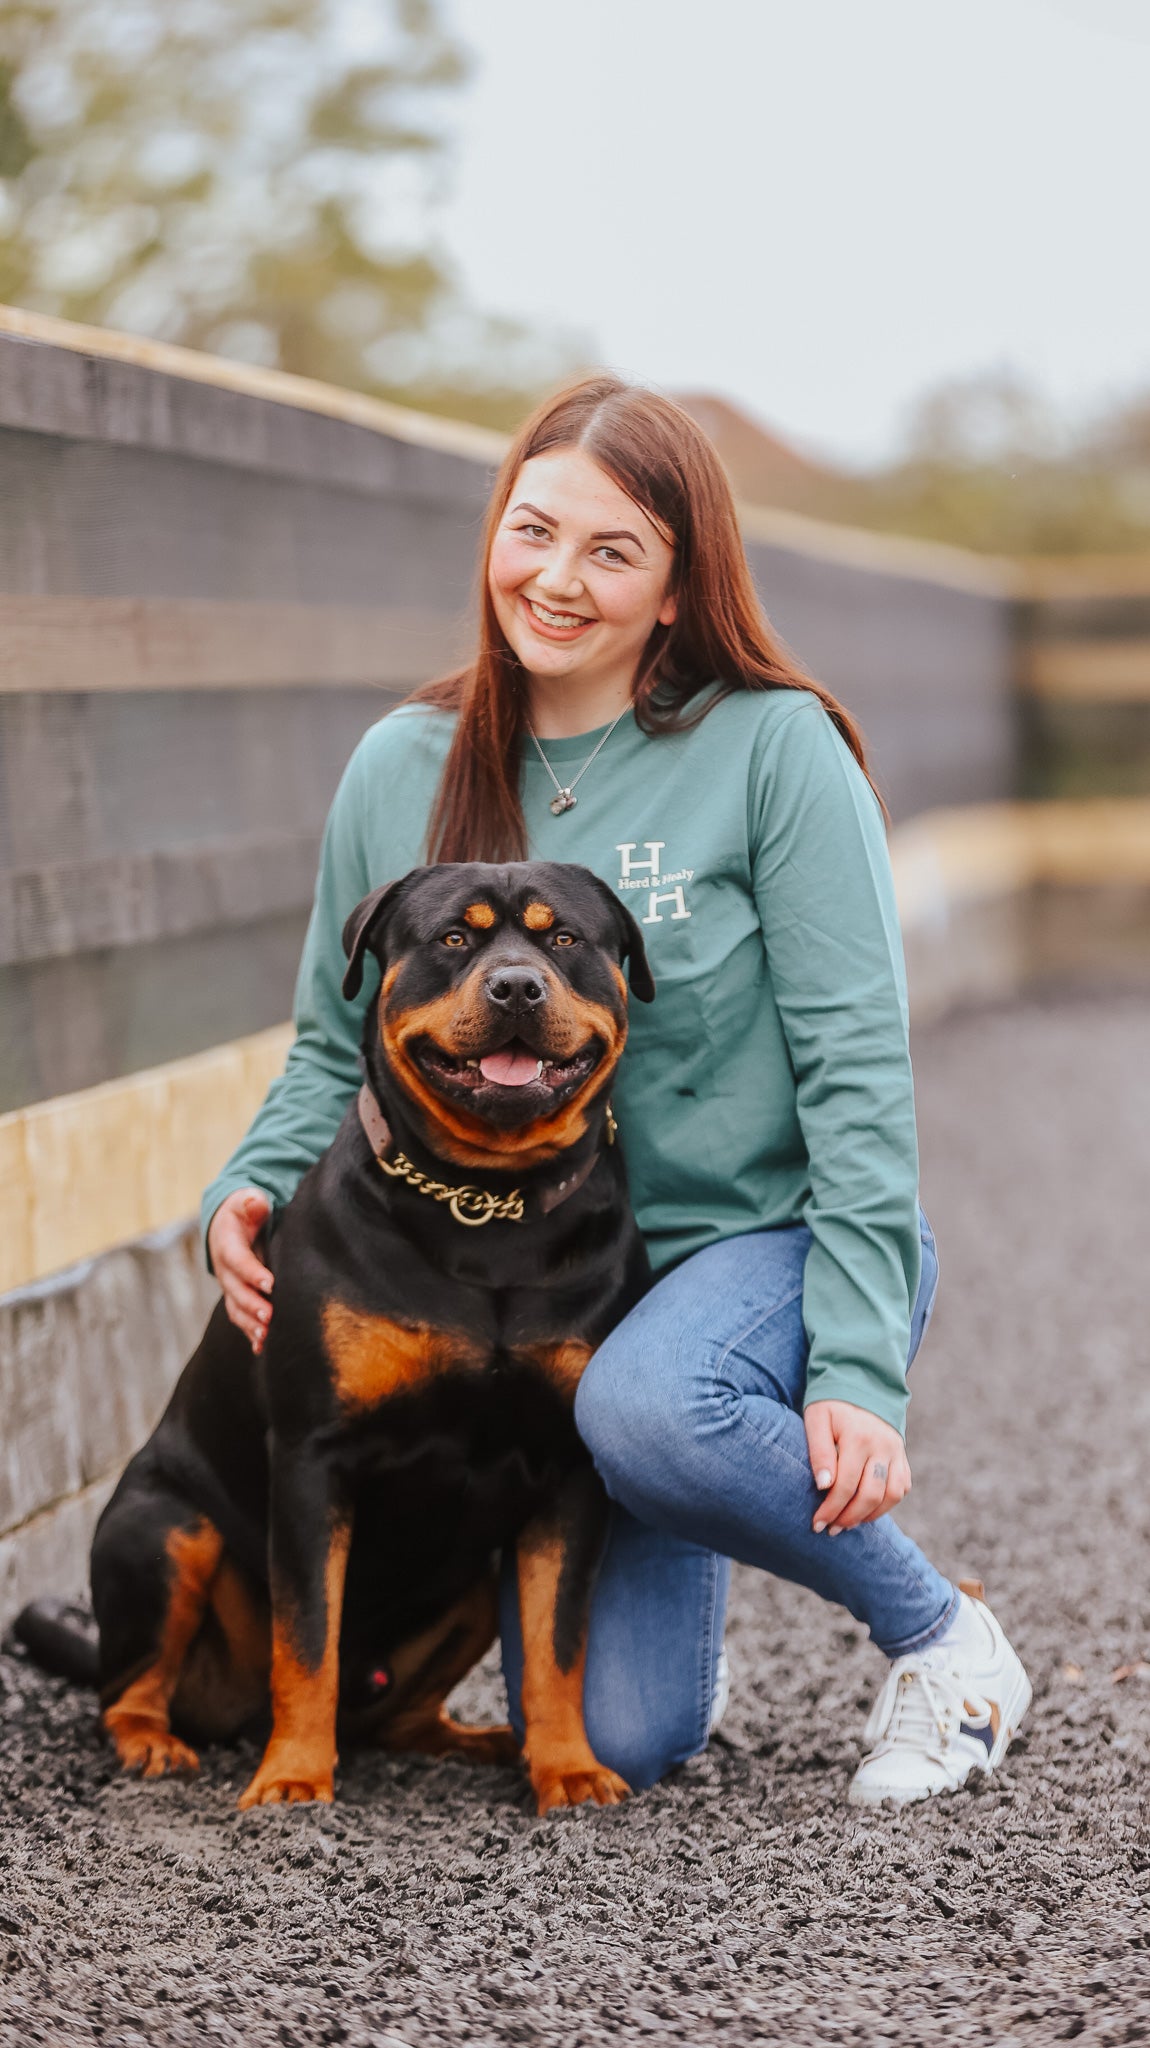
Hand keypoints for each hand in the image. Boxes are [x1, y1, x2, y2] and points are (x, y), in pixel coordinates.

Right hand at [207, 1189, 273, 1353]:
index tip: (270, 1284)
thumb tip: (255, 1202)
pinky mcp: (237, 1297)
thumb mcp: (246, 1202)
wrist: (227, 1226)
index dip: (252, 1273)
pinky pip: (241, 1317)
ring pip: (236, 1309)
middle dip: (251, 1305)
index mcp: (226, 1244)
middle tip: (269, 1317)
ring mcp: (230, 1286)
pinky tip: (261, 1348)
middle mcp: (224, 1270)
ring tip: (266, 1336)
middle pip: (235, 1291)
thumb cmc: (243, 1212)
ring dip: (250, 1324)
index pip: (238, 1260)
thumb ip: (251, 1203)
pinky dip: (250, 1333)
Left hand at [804, 1399, 910, 1534]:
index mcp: (858, 1437)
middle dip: (848, 1518)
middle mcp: (882, 1445)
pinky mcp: (902, 1455)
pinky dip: (887, 1504)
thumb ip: (819, 1451)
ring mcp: (896, 1451)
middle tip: (831, 1529)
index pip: (845, 1484)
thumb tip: (824, 1486)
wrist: (862, 1382)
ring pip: (891, 1495)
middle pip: (870, 1495)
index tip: (816, 1523)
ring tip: (847, 1523)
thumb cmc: (832, 1404)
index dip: (830, 1509)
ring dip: (869, 1515)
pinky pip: (901, 1488)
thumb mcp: (816, 1419)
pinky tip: (867, 1510)